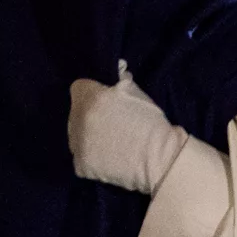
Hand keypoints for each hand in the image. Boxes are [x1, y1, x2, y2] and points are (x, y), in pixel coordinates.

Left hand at [66, 67, 189, 194]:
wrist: (161, 159)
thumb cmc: (151, 123)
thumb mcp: (136, 93)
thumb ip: (118, 82)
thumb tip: (117, 71)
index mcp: (91, 97)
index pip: (79, 88)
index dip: (93, 93)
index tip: (105, 102)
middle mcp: (78, 118)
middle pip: (76, 113)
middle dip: (90, 116)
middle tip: (111, 126)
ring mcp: (78, 143)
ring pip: (76, 135)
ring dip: (88, 137)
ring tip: (110, 144)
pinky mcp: (81, 165)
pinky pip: (80, 158)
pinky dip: (91, 159)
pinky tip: (108, 158)